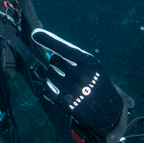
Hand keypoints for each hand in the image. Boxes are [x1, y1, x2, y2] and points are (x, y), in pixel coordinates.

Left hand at [30, 28, 125, 142]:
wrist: (107, 108)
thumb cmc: (95, 79)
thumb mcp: (91, 64)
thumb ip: (71, 55)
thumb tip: (47, 52)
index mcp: (90, 63)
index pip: (65, 48)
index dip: (48, 40)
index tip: (35, 34)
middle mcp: (82, 76)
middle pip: (53, 60)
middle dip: (56, 62)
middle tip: (66, 69)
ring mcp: (73, 91)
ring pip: (49, 74)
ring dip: (53, 75)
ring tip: (67, 81)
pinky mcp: (66, 104)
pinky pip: (46, 89)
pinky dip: (50, 88)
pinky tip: (62, 91)